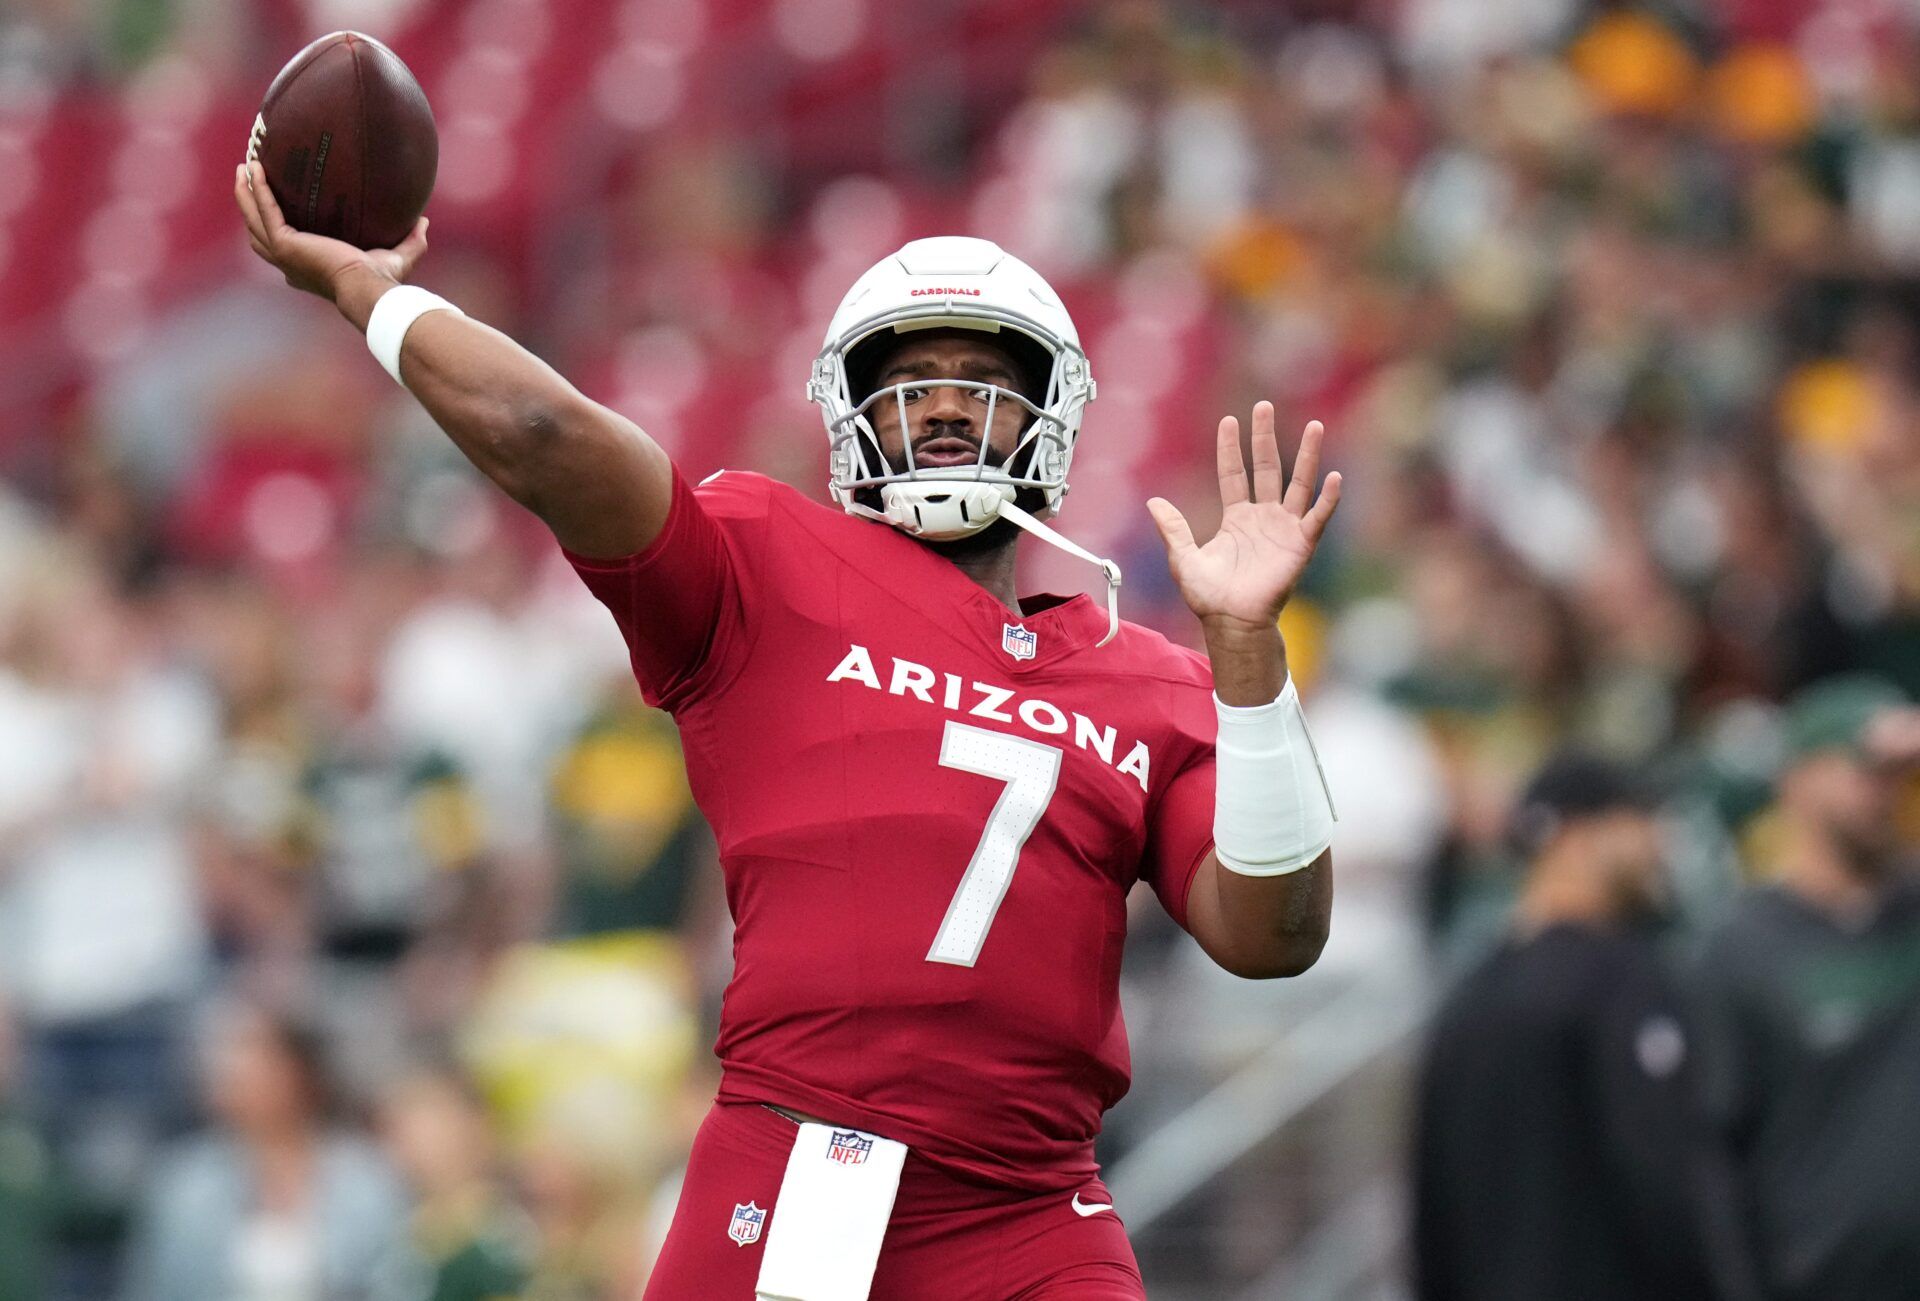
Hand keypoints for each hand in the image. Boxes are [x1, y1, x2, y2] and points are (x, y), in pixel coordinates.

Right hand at [233, 161, 426, 316]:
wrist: (371, 288)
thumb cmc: (383, 280)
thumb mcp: (398, 257)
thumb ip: (410, 240)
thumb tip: (424, 221)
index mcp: (308, 268)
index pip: (284, 249)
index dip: (274, 229)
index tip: (274, 208)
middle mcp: (290, 263)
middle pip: (258, 232)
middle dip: (250, 206)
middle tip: (249, 177)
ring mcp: (283, 254)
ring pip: (253, 219)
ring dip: (245, 193)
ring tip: (244, 167)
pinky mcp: (284, 243)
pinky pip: (264, 209)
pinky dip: (257, 189)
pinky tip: (255, 168)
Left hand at [1147, 402, 1341, 637]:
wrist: (1233, 623)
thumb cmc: (1209, 597)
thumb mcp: (1184, 559)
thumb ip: (1173, 529)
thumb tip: (1154, 502)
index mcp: (1236, 517)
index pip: (1234, 474)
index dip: (1231, 448)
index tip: (1228, 421)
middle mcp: (1263, 517)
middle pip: (1267, 468)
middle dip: (1265, 437)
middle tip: (1264, 406)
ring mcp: (1284, 528)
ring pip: (1298, 484)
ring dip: (1307, 456)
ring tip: (1315, 426)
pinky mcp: (1300, 545)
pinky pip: (1317, 517)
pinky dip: (1327, 498)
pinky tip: (1334, 476)